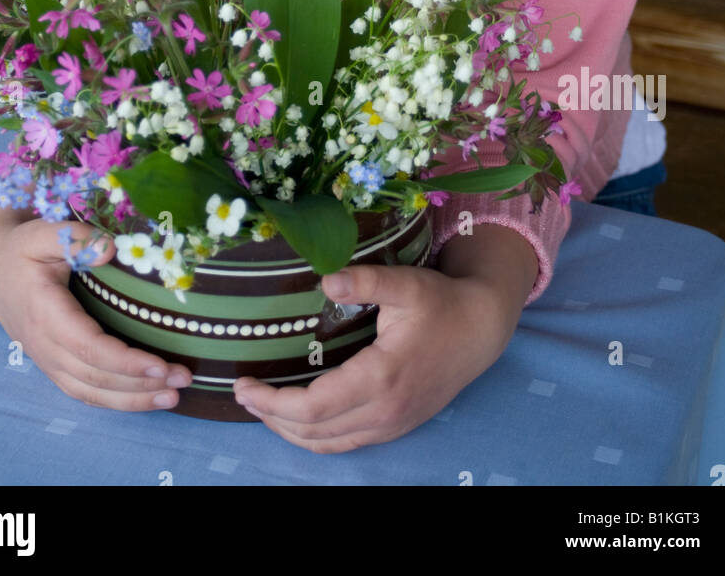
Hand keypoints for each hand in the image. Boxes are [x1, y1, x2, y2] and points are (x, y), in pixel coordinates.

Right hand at [0, 209, 192, 409]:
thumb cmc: (24, 247)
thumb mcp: (41, 233)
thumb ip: (73, 237)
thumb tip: (110, 249)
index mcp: (44, 313)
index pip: (88, 347)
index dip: (125, 362)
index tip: (161, 364)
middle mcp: (44, 345)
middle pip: (95, 376)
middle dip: (141, 383)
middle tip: (184, 378)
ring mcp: (47, 359)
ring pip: (90, 392)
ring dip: (132, 399)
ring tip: (173, 396)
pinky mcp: (54, 364)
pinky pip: (84, 391)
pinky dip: (115, 400)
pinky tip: (146, 398)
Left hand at [232, 262, 516, 451]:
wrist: (481, 330)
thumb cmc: (441, 303)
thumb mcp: (406, 283)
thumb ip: (366, 280)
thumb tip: (325, 279)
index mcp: (382, 378)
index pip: (313, 407)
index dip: (272, 401)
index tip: (244, 384)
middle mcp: (385, 412)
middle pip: (313, 432)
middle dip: (271, 417)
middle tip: (243, 393)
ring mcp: (392, 425)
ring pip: (328, 445)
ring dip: (289, 431)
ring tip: (262, 407)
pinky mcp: (396, 426)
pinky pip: (346, 444)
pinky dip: (315, 437)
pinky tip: (300, 418)